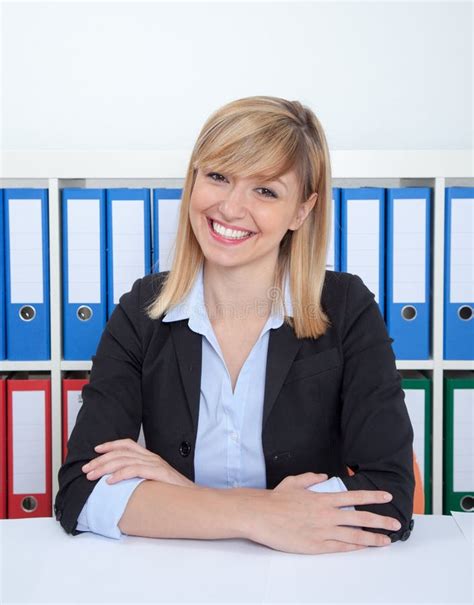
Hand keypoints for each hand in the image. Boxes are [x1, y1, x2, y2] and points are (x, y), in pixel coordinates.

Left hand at [81, 438, 197, 488]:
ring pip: (124, 460)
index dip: (110, 445)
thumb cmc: (172, 493)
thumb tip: (118, 482)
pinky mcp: (158, 473)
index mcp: (149, 457)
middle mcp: (151, 457)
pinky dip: (120, 474)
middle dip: (100, 460)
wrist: (193, 498)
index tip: (96, 450)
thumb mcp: (153, 481)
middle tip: (87, 469)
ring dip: (105, 467)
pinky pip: (135, 470)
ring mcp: (155, 464)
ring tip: (92, 476)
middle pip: (121, 452)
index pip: (127, 444)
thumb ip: (139, 477)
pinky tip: (110, 482)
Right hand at [244, 472, 399, 554]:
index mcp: (323, 499)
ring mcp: (323, 532)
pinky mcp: (316, 546)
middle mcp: (327, 515)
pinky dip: (354, 548)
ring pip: (354, 536)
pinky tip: (364, 548)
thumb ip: (312, 479)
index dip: (373, 496)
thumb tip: (324, 477)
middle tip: (395, 523)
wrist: (261, 515)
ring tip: (386, 540)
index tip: (387, 496)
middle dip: (380, 521)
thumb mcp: (294, 482)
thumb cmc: (276, 499)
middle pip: (360, 518)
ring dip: (373, 538)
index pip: (355, 497)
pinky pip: (340, 547)